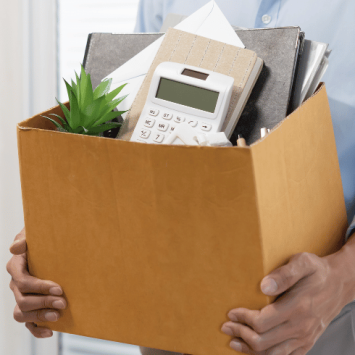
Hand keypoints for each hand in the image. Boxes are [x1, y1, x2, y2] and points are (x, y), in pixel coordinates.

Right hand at [7, 228, 66, 337]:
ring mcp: (21, 296)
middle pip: (23, 300)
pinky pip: (27, 323)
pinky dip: (36, 330)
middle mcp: (16, 283)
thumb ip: (25, 239)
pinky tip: (50, 331)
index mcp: (16, 266)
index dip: (39, 287)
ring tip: (58, 316)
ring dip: (40, 317)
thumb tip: (15, 247)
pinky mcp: (30, 306)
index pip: (23, 281)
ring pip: (22, 313)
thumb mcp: (33, 233)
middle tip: (63, 303)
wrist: (50, 246)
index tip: (59, 288)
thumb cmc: (42, 237)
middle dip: (43, 303)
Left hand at [221, 250, 354, 354]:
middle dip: (241, 334)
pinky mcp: (307, 343)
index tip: (231, 312)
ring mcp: (305, 338)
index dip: (243, 319)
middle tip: (226, 326)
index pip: (262, 322)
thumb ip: (284, 274)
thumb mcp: (303, 262)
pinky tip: (253, 349)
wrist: (339, 284)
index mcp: (298, 307)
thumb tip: (263, 286)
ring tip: (234, 341)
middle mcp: (301, 327)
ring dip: (249, 349)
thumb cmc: (317, 272)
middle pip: (263, 341)